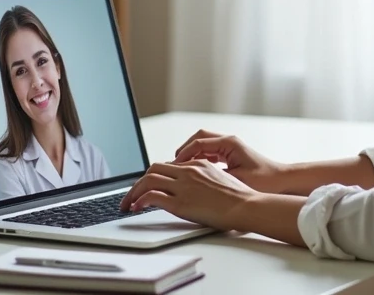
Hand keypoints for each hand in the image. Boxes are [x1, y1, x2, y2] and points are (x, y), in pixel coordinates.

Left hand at [119, 159, 257, 230]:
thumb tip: (199, 190)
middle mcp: (188, 171)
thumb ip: (206, 180)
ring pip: (147, 180)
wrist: (247, 205)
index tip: (148, 187)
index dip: (155, 176)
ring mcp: (183, 186)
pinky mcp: (180, 202)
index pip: (168, 165)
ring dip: (133, 192)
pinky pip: (151, 196)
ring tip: (127, 204)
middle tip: (131, 195)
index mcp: (198, 165)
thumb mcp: (222, 180)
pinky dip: (139, 200)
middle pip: (153, 169)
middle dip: (138, 182)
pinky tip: (136, 208)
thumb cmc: (241, 198)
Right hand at [171, 130, 291, 193]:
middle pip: (199, 138)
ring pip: (204, 145)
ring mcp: (230, 147)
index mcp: (229, 143)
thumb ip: (215, 177)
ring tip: (181, 169)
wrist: (282, 180)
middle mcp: (229, 141)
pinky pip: (210, 152)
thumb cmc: (265, 180)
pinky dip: (200, 159)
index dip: (184, 153)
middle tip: (174, 164)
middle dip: (184, 149)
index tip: (174, 165)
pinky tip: (194, 172)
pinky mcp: (231, 154)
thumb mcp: (237, 180)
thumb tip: (196, 179)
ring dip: (191, 154)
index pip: (199, 142)